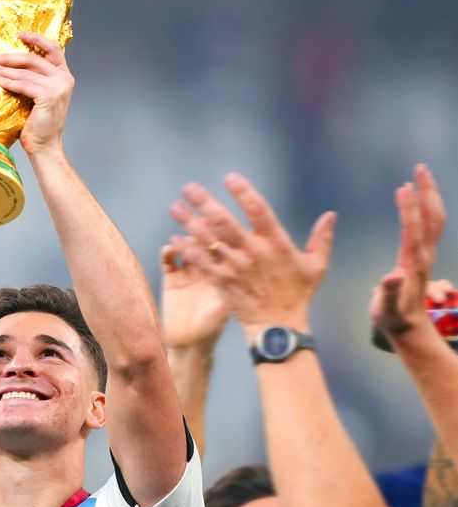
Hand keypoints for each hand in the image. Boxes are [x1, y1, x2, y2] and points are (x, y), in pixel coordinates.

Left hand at [0, 32, 72, 156]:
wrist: (44, 148)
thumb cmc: (37, 126)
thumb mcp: (36, 97)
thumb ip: (32, 80)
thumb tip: (10, 64)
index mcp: (64, 76)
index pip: (53, 49)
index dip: (37, 39)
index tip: (20, 34)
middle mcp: (65, 79)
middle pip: (34, 58)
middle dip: (9, 57)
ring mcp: (59, 87)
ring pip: (26, 71)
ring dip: (4, 69)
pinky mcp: (49, 96)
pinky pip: (23, 84)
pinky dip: (8, 81)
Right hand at [160, 200, 228, 352]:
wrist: (192, 346)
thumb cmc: (214, 329)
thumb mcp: (227, 307)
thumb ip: (235, 287)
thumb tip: (249, 270)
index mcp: (227, 268)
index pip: (228, 238)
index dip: (226, 224)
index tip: (226, 213)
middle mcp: (210, 265)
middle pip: (208, 235)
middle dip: (203, 218)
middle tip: (201, 204)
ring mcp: (191, 270)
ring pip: (188, 242)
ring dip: (184, 229)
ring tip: (182, 219)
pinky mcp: (172, 278)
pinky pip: (169, 258)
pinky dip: (170, 250)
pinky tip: (171, 247)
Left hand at [177, 174, 336, 337]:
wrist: (278, 328)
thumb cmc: (298, 296)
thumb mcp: (316, 267)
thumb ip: (322, 239)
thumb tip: (331, 214)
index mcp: (276, 243)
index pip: (258, 209)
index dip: (243, 192)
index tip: (229, 178)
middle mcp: (253, 252)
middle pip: (225, 221)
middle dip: (205, 202)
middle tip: (189, 188)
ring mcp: (235, 267)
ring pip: (208, 240)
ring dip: (189, 222)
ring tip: (175, 208)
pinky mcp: (222, 283)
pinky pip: (201, 263)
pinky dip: (187, 250)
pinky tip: (174, 239)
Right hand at [369, 165, 446, 341]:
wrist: (410, 328)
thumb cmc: (393, 318)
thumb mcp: (385, 308)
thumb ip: (387, 292)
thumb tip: (392, 277)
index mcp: (412, 263)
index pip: (413, 229)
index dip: (409, 208)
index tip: (403, 187)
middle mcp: (424, 255)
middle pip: (431, 217)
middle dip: (428, 192)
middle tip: (420, 168)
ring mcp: (427, 254)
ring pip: (435, 219)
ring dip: (431, 195)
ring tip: (422, 176)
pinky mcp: (425, 256)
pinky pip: (431, 225)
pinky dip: (428, 207)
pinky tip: (420, 199)